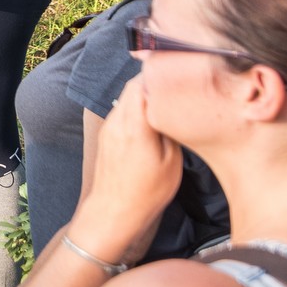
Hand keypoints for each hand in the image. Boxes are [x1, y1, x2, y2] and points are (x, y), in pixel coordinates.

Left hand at [71, 77, 180, 263]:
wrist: (113, 211)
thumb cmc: (147, 191)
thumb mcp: (172, 161)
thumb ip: (169, 128)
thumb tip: (172, 108)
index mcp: (134, 124)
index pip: (142, 84)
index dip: (161, 75)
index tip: (181, 75)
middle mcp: (116, 121)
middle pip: (132, 87)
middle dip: (153, 81)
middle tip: (178, 85)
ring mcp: (108, 127)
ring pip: (125, 98)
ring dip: (143, 94)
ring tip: (167, 101)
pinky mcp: (106, 135)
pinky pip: (121, 111)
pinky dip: (135, 107)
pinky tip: (152, 117)